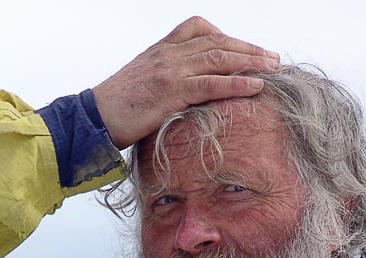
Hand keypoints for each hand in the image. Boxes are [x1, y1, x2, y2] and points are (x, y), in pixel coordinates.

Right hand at [93, 16, 279, 148]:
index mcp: (161, 49)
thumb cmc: (117, 107)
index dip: (227, 37)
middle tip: (272, 58)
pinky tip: (255, 86)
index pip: (199, 30)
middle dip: (248, 49)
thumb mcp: (143, 83)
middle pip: (216, 42)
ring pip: (217, 58)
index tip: (246, 48)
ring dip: (250, 61)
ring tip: (273, 68)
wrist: (93, 119)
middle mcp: (168, 54)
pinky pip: (209, 84)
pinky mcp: (169, 92)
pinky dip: (235, 83)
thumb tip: (188, 90)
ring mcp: (169, 70)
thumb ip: (166, 78)